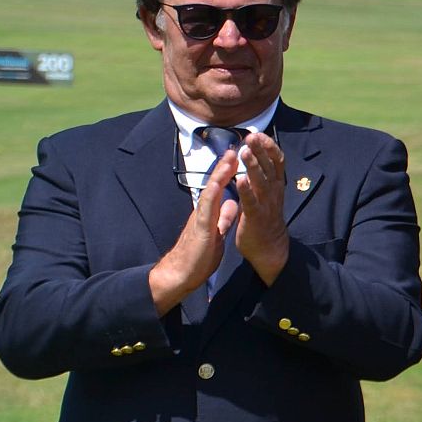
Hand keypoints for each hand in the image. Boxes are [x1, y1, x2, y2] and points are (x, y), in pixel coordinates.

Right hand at [148, 147, 238, 313]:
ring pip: (210, 192)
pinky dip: (212, 196)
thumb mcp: (217, 232)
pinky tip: (218, 185)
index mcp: (209, 212)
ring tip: (229, 158)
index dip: (229, 172)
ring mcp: (201, 219)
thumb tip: (232, 203)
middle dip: (224, 166)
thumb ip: (223, 217)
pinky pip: (206, 210)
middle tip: (235, 147)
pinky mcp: (201, 230)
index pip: (220, 187)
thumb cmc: (200, 254)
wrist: (182, 273)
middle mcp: (204, 211)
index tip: (238, 156)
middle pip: (215, 184)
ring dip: (219, 174)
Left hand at [231, 131, 290, 282]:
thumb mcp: (267, 194)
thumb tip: (255, 157)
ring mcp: (265, 205)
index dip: (269, 146)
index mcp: (275, 186)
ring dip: (253, 165)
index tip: (259, 134)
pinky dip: (246, 191)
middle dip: (260, 150)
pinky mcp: (255, 217)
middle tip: (252, 136)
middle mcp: (273, 192)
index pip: (275, 161)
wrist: (270, 248)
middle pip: (268, 167)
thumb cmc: (265, 219)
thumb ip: (261, 177)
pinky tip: (239, 180)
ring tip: (246, 151)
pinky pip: (250, 202)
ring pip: (260, 181)